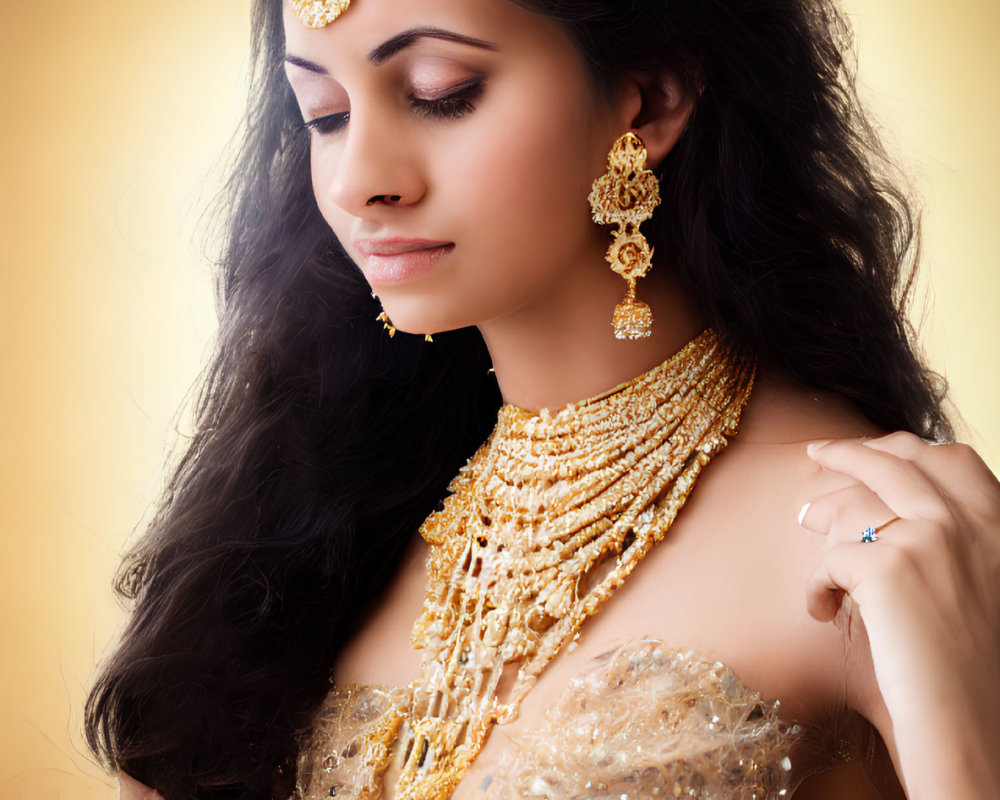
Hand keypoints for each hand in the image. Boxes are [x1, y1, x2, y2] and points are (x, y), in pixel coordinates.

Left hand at [799, 432, 999, 798]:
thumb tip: (882, 516)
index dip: (905, 449)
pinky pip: (829, 559)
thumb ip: (951, 550)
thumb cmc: (972, 675)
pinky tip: (822, 611)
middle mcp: (969, 522)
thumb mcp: (980, 593)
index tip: (872, 450)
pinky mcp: (886, 568)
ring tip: (801, 521)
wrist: (974, 729)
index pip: (953, 460)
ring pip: (855, 497)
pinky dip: (816, 584)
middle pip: (897, 460)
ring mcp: (928, 539)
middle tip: (816, 453)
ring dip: (822, 508)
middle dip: (850, 451)